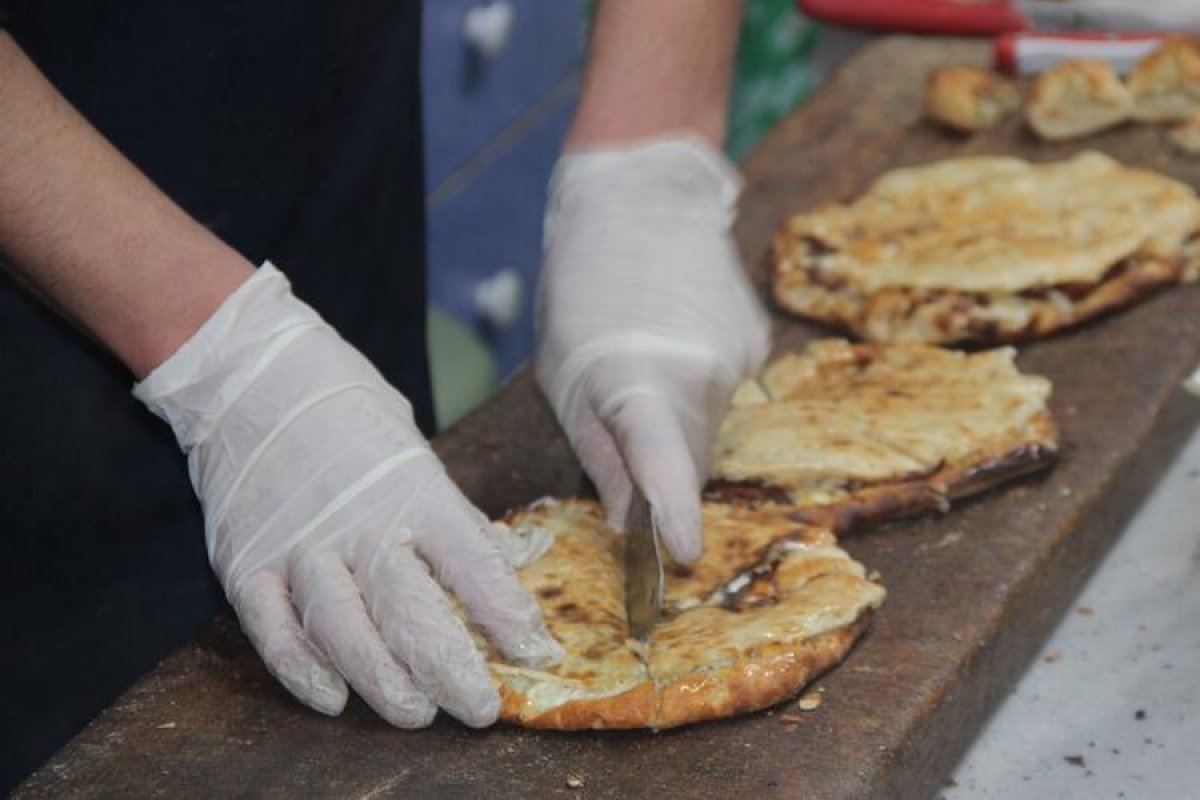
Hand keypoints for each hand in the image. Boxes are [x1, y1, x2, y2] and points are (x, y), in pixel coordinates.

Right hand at [134, 263, 561, 727]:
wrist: (253, 373)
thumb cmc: (349, 409)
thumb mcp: (418, 452)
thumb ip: (460, 516)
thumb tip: (519, 557)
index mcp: (414, 491)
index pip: (473, 565)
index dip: (507, 615)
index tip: (537, 653)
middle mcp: (359, 523)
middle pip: (411, 614)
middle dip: (451, 670)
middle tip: (479, 708)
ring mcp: (299, 545)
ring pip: (345, 632)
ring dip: (384, 682)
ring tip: (415, 712)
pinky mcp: (246, 563)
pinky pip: (274, 631)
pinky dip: (302, 671)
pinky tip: (331, 697)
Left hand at [535, 137, 769, 563]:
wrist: (644, 194)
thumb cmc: (584, 282)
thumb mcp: (564, 372)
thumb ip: (599, 450)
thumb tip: (627, 519)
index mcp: (638, 379)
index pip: (664, 464)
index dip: (674, 515)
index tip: (683, 555)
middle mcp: (700, 373)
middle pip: (692, 458)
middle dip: (665, 470)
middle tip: (624, 431)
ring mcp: (738, 357)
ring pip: (711, 426)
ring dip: (679, 422)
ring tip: (643, 364)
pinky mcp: (756, 342)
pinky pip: (726, 391)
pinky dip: (700, 387)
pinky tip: (674, 341)